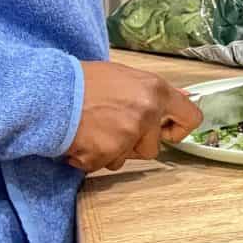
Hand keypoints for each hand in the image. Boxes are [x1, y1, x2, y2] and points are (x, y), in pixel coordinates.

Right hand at [65, 61, 202, 172]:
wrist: (52, 93)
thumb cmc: (88, 80)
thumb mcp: (127, 76)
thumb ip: (154, 92)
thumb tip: (182, 98)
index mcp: (156, 91)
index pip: (190, 117)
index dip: (178, 128)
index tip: (165, 130)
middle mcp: (146, 115)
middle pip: (153, 147)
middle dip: (136, 143)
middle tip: (114, 126)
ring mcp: (126, 137)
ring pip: (127, 159)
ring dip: (113, 151)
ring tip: (95, 129)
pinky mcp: (105, 155)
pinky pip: (104, 165)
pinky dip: (93, 158)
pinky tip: (83, 138)